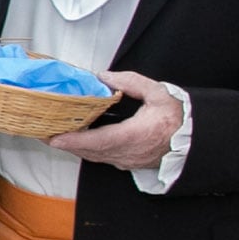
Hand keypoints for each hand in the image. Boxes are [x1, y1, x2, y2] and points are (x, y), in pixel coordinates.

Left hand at [48, 70, 183, 172]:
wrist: (196, 140)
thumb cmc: (179, 117)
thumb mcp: (159, 93)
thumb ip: (132, 82)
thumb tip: (106, 77)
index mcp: (135, 135)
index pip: (98, 140)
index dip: (75, 140)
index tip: (55, 138)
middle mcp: (128, 152)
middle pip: (89, 151)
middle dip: (64, 142)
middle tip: (42, 132)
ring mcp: (127, 160)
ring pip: (93, 156)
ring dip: (73, 147)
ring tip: (53, 134)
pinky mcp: (128, 162)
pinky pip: (102, 158)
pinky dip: (86, 150)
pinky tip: (76, 140)